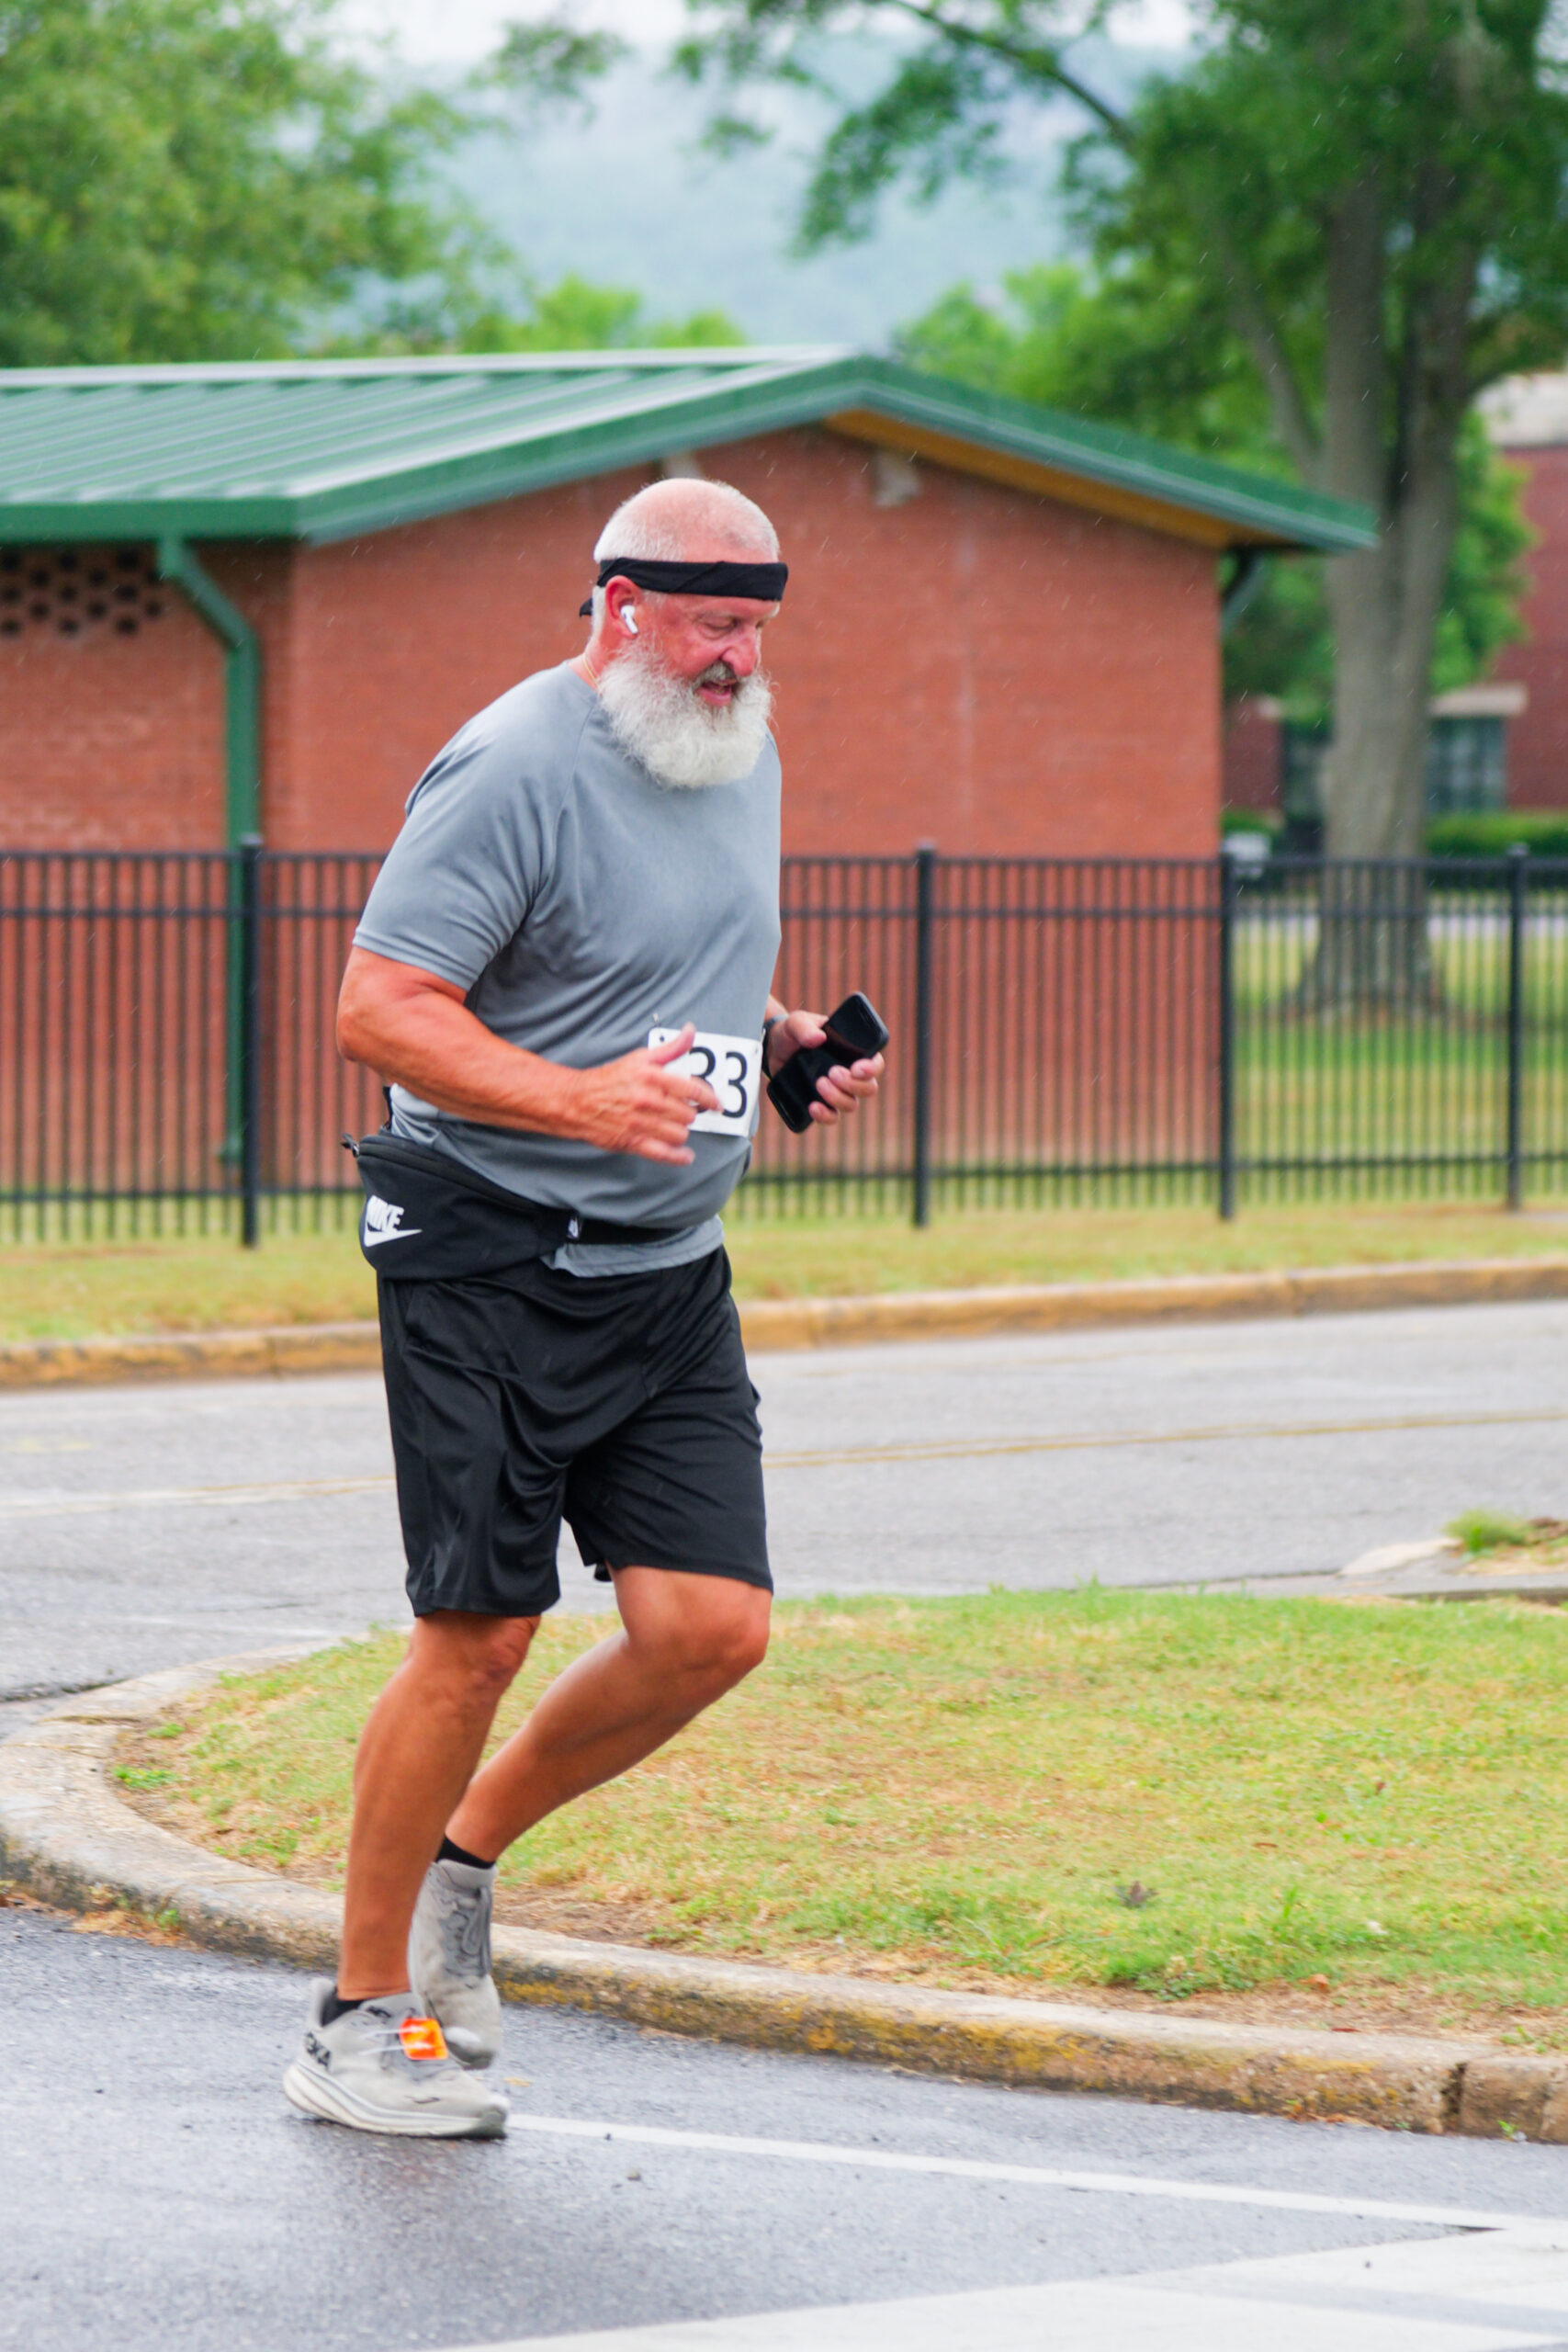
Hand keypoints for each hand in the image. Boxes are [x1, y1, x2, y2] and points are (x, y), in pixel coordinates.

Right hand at [570, 1024, 719, 1163]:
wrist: (577, 1101)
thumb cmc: (611, 1078)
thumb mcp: (641, 1058)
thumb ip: (670, 1048)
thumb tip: (690, 1031)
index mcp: (652, 1077)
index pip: (693, 1089)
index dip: (710, 1099)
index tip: (717, 1105)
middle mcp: (648, 1100)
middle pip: (688, 1114)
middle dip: (690, 1113)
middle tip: (683, 1111)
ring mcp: (640, 1123)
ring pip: (679, 1133)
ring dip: (682, 1131)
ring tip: (674, 1126)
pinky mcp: (632, 1141)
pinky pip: (663, 1153)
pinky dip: (679, 1157)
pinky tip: (686, 1155)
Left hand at [766, 1009, 884, 1125]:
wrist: (773, 1050)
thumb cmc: (793, 1033)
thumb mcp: (796, 1023)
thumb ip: (805, 1026)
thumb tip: (817, 1038)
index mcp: (852, 1051)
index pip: (875, 1063)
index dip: (872, 1068)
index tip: (856, 1068)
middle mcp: (849, 1074)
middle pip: (869, 1088)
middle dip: (853, 1085)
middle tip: (832, 1073)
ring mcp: (837, 1091)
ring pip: (851, 1104)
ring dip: (837, 1098)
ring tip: (819, 1083)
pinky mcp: (821, 1103)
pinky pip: (832, 1117)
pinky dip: (825, 1115)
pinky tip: (813, 1107)